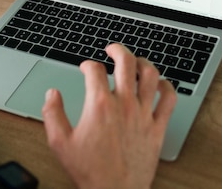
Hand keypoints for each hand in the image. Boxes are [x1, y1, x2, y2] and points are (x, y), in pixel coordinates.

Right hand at [42, 43, 176, 188]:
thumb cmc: (90, 172)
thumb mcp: (60, 143)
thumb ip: (52, 114)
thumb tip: (52, 94)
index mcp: (100, 105)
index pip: (94, 70)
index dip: (87, 64)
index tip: (85, 68)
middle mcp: (125, 104)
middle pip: (126, 62)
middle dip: (117, 49)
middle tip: (112, 49)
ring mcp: (144, 114)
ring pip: (151, 75)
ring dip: (143, 62)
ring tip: (136, 61)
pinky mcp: (157, 127)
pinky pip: (169, 99)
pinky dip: (167, 86)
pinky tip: (160, 83)